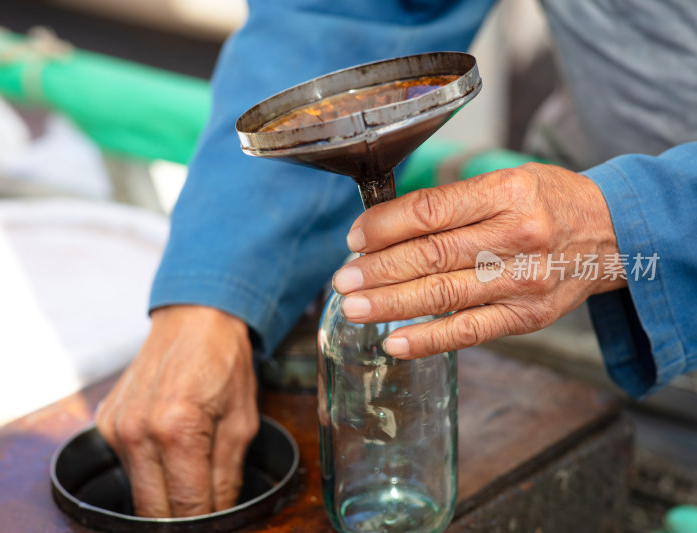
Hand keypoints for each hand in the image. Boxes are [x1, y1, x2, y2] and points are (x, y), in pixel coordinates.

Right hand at [95, 305, 258, 517]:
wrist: (195, 319)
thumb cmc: (223, 361)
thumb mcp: (242, 421)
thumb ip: (227, 476)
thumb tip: (218, 515)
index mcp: (176, 430)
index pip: (185, 508)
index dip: (205, 524)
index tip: (216, 523)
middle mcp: (136, 431)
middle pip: (151, 512)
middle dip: (180, 519)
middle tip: (203, 508)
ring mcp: (115, 427)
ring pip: (136, 493)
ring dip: (163, 495)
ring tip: (190, 472)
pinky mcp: (105, 423)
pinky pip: (125, 466)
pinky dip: (147, 470)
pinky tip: (167, 450)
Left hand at [332, 163, 626, 357]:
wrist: (610, 235)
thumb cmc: (547, 203)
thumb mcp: (507, 181)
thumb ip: (452, 203)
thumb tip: (384, 226)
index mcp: (507, 193)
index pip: (431, 210)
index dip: (385, 225)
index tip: (354, 237)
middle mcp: (517, 236)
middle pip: (431, 255)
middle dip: (378, 270)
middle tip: (341, 280)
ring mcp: (522, 281)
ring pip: (443, 294)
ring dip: (390, 304)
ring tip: (353, 307)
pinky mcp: (527, 317)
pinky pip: (469, 332)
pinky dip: (428, 340)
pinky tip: (393, 342)